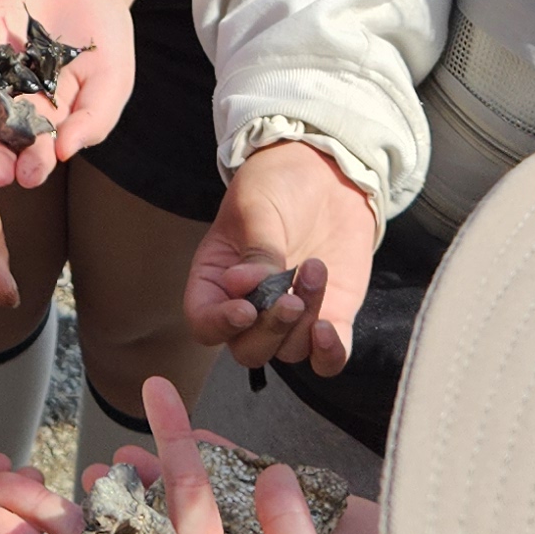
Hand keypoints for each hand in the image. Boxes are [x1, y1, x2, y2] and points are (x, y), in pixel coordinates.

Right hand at [183, 140, 379, 374]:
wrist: (327, 174)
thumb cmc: (278, 185)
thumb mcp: (257, 206)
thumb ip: (256, 249)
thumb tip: (244, 285)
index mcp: (216, 279)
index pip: (204, 322)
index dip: (221, 324)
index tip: (246, 308)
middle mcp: (249, 306)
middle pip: (248, 349)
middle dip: (269, 330)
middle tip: (290, 300)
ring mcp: (289, 316)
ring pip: (288, 350)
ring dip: (304, 321)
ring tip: (314, 268)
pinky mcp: (330, 317)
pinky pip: (326, 359)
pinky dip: (328, 355)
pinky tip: (328, 329)